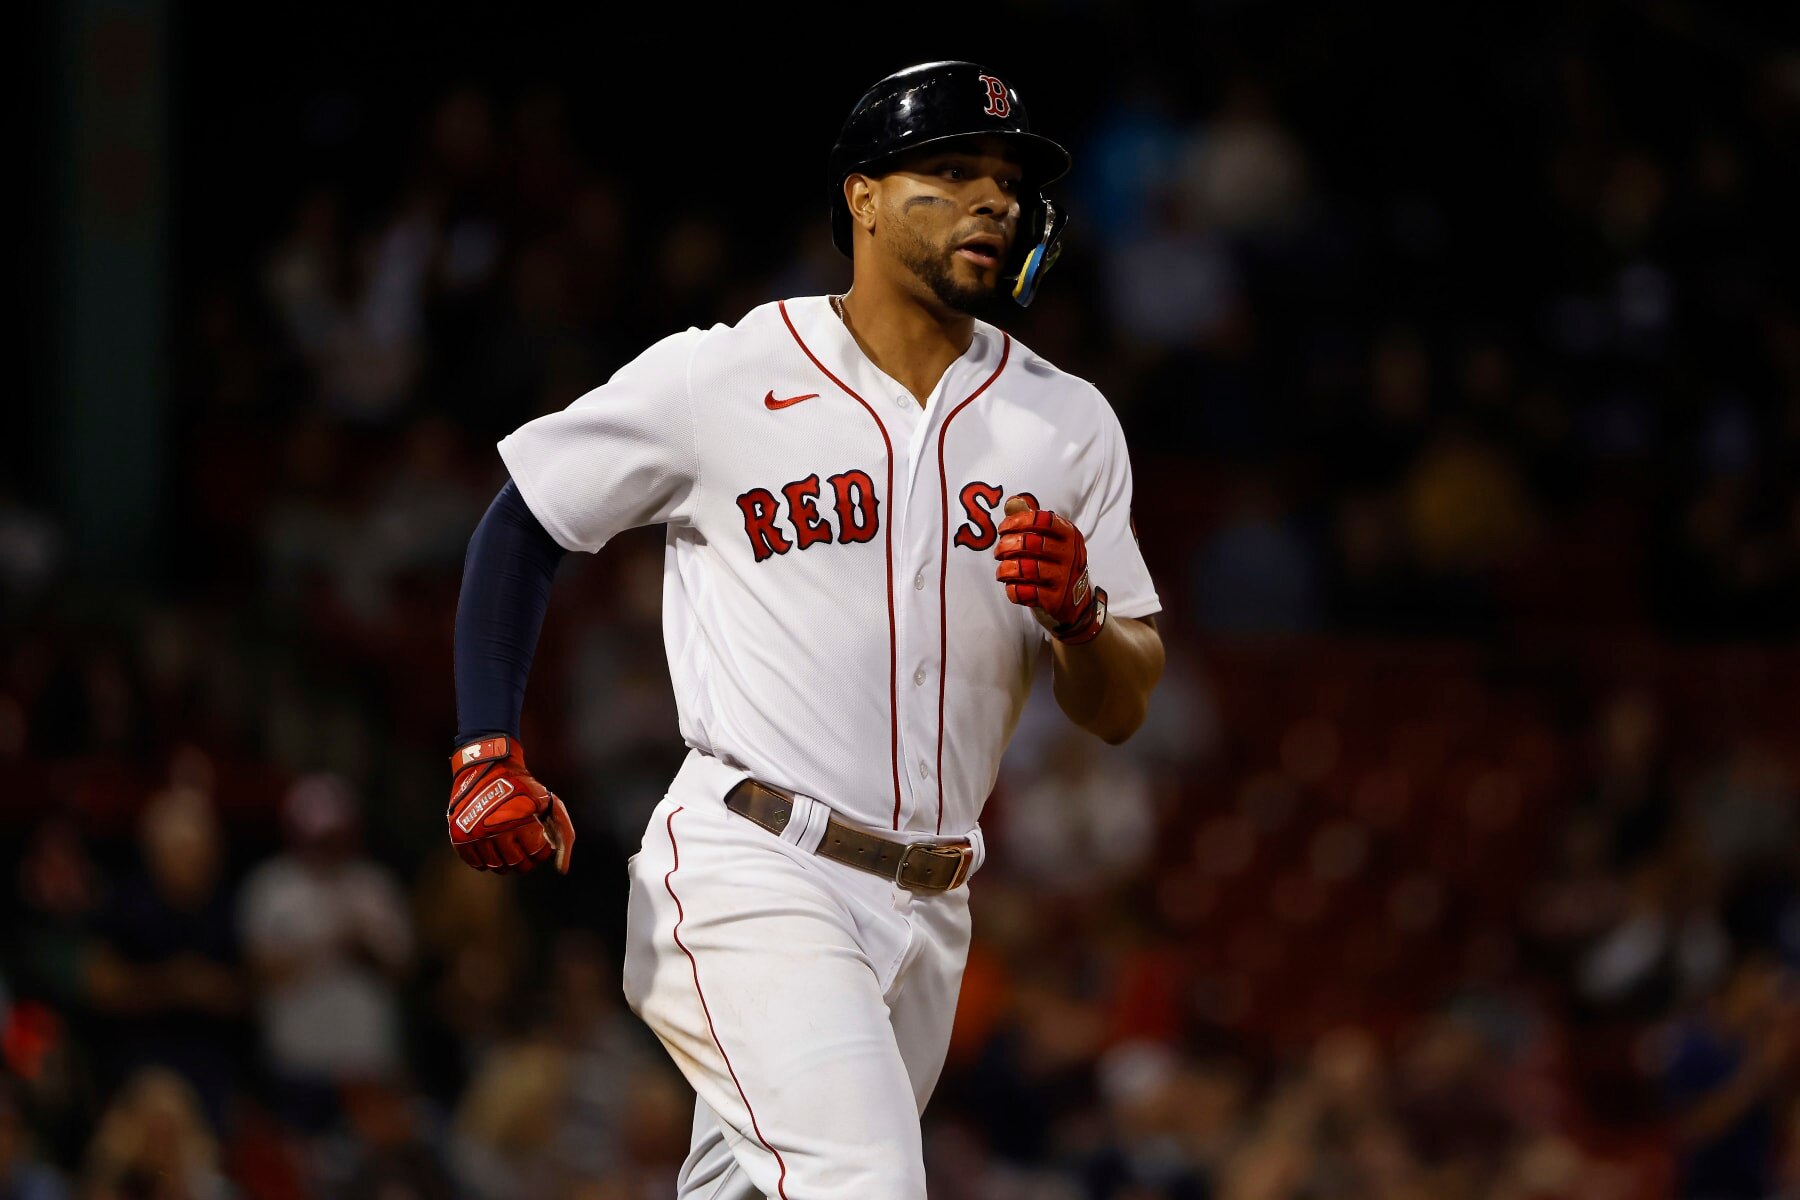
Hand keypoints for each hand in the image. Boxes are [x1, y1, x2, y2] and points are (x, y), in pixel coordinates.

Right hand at [447, 736, 574, 873]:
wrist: (487, 767)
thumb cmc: (524, 788)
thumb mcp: (551, 803)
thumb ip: (564, 835)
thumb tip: (563, 870)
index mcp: (521, 820)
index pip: (536, 855)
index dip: (541, 850)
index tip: (539, 840)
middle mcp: (496, 829)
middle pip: (517, 864)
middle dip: (526, 859)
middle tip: (525, 847)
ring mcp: (475, 834)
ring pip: (496, 867)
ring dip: (507, 862)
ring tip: (510, 847)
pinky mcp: (459, 836)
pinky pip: (476, 864)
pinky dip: (486, 861)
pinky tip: (493, 847)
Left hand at [993, 496, 1106, 644]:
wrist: (1076, 601)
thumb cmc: (1056, 563)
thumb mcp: (1050, 539)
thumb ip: (1030, 520)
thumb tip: (1012, 501)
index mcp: (1069, 534)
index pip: (1042, 519)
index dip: (1017, 521)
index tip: (1002, 529)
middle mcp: (1070, 553)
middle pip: (1030, 543)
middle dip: (1006, 546)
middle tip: (998, 553)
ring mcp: (1064, 577)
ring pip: (1027, 569)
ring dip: (1006, 570)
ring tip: (1001, 572)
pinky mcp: (1056, 599)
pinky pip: (1027, 592)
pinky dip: (1013, 590)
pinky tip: (1012, 586)